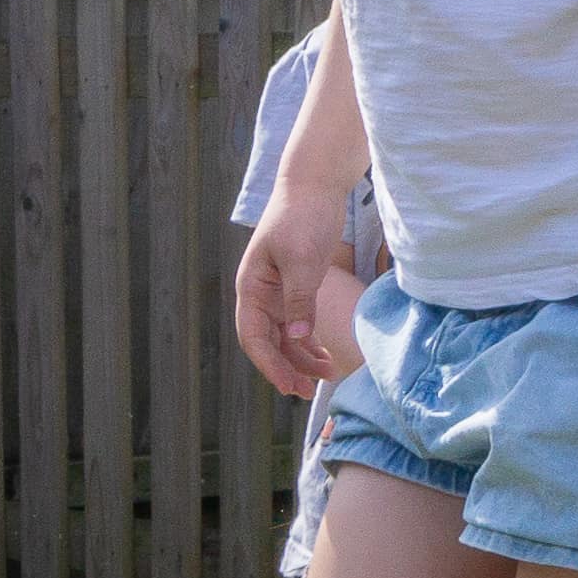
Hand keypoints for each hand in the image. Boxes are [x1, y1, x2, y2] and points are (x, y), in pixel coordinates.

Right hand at [233, 219, 347, 396]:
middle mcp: (260, 295)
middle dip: (286, 368)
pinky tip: (325, 357)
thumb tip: (298, 338)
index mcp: (252, 288)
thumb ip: (299, 299)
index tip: (288, 386)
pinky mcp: (296, 288)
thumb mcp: (301, 258)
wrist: (313, 185)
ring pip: (284, 337)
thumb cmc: (303, 216)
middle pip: (268, 343)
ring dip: (301, 359)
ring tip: (325, 376)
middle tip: (306, 392)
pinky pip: (298, 325)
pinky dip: (309, 343)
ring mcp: (277, 293)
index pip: (253, 337)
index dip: (269, 364)